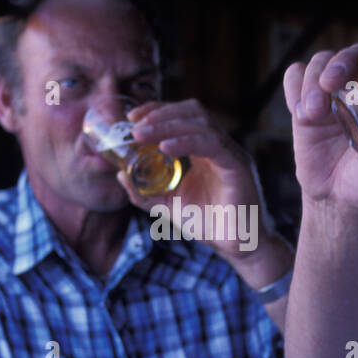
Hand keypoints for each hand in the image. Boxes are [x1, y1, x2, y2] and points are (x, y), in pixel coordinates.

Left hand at [120, 99, 276, 264]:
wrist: (237, 246)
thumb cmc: (208, 224)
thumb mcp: (167, 205)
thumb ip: (144, 191)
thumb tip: (120, 175)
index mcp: (204, 150)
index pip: (182, 117)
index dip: (157, 111)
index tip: (132, 117)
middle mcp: (219, 146)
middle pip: (191, 112)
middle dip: (160, 113)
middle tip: (135, 125)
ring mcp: (230, 152)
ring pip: (200, 123)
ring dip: (167, 124)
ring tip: (142, 134)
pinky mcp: (237, 164)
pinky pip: (211, 143)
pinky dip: (186, 141)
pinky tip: (164, 148)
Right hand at [285, 29, 357, 214]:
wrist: (342, 202)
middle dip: (344, 60)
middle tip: (334, 82)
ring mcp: (340, 87)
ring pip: (325, 60)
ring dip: (315, 79)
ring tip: (313, 112)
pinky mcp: (310, 97)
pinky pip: (297, 75)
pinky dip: (296, 88)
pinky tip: (302, 113)